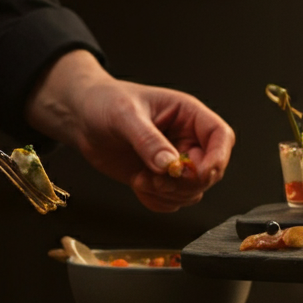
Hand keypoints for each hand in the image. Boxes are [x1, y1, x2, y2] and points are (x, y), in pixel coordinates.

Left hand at [24, 51, 233, 211]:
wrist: (81, 117)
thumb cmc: (104, 102)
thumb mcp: (125, 115)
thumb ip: (148, 140)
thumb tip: (170, 164)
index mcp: (188, 114)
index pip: (221, 137)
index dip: (217, 158)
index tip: (198, 172)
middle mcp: (186, 139)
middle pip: (210, 171)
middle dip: (186, 182)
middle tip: (157, 179)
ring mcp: (173, 161)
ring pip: (193, 191)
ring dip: (169, 193)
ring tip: (142, 179)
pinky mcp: (158, 178)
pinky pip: (172, 200)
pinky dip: (158, 201)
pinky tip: (138, 185)